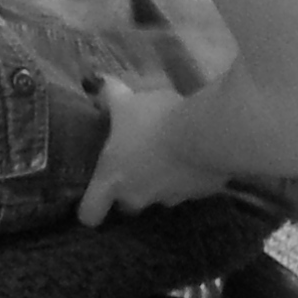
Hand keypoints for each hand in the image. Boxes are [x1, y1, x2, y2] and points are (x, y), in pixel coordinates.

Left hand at [79, 79, 229, 225]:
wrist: (207, 134)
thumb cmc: (153, 121)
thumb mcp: (126, 103)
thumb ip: (109, 96)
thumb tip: (96, 83)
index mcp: (112, 180)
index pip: (90, 214)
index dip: (91, 208)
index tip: (96, 196)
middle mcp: (137, 197)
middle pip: (127, 204)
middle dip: (130, 188)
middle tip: (136, 163)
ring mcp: (171, 199)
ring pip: (160, 196)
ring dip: (162, 180)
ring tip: (170, 153)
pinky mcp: (200, 195)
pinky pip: (189, 188)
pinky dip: (189, 175)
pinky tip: (194, 153)